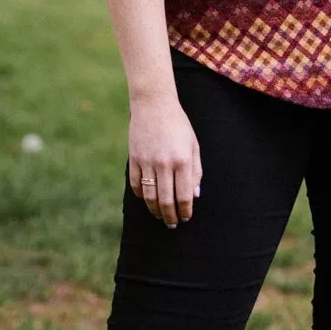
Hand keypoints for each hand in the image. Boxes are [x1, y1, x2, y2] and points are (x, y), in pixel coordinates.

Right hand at [128, 91, 201, 226]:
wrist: (154, 105)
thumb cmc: (178, 125)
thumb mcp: (194, 145)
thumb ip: (196, 171)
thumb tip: (195, 195)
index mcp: (183, 161)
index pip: (184, 196)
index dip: (185, 211)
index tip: (185, 218)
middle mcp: (165, 164)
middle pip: (166, 200)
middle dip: (170, 216)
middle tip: (172, 224)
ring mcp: (147, 162)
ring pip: (149, 196)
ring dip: (155, 210)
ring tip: (160, 216)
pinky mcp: (134, 159)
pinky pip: (137, 185)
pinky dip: (141, 196)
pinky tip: (147, 200)